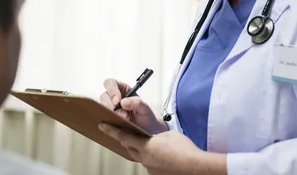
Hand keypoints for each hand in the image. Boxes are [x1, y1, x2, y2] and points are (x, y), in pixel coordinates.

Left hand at [99, 124, 215, 174]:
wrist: (194, 167)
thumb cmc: (184, 150)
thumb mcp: (168, 135)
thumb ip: (157, 136)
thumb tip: (154, 139)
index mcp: (145, 146)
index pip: (123, 136)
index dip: (111, 130)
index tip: (102, 125)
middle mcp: (144, 158)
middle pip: (129, 148)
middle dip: (126, 140)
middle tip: (126, 133)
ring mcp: (150, 168)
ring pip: (140, 157)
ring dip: (141, 150)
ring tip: (150, 145)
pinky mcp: (156, 174)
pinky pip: (149, 164)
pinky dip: (151, 158)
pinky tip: (161, 156)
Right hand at [100, 78, 166, 134]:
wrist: (147, 132)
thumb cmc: (146, 117)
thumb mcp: (146, 109)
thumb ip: (138, 103)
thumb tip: (123, 102)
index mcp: (123, 89)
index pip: (111, 83)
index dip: (111, 90)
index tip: (117, 101)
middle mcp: (114, 97)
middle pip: (104, 96)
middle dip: (111, 106)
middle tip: (122, 115)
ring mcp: (110, 108)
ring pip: (102, 107)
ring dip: (111, 115)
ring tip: (124, 121)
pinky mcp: (108, 118)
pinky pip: (102, 118)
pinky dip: (108, 121)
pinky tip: (117, 124)